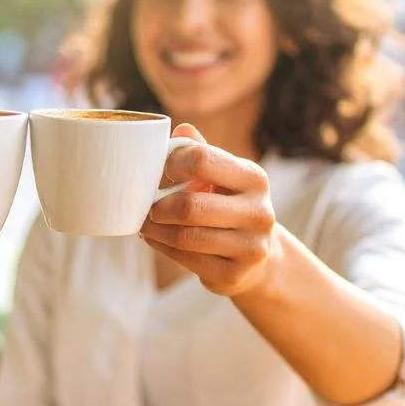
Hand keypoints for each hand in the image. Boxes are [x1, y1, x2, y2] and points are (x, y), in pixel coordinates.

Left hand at [140, 124, 277, 296]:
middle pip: (188, 206)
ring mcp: (249, 248)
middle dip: (157, 206)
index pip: (201, 160)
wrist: (258, 256)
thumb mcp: (223, 175)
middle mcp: (259, 212)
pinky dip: (162, 247)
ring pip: (184, 236)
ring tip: (146, 222)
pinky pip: (184, 259)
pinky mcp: (233, 276)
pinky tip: (157, 238)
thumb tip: (180, 129)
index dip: (171, 163)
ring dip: (154, 229)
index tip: (161, 171)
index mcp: (254, 178)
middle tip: (146, 206)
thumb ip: (201, 152)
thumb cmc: (229, 205)